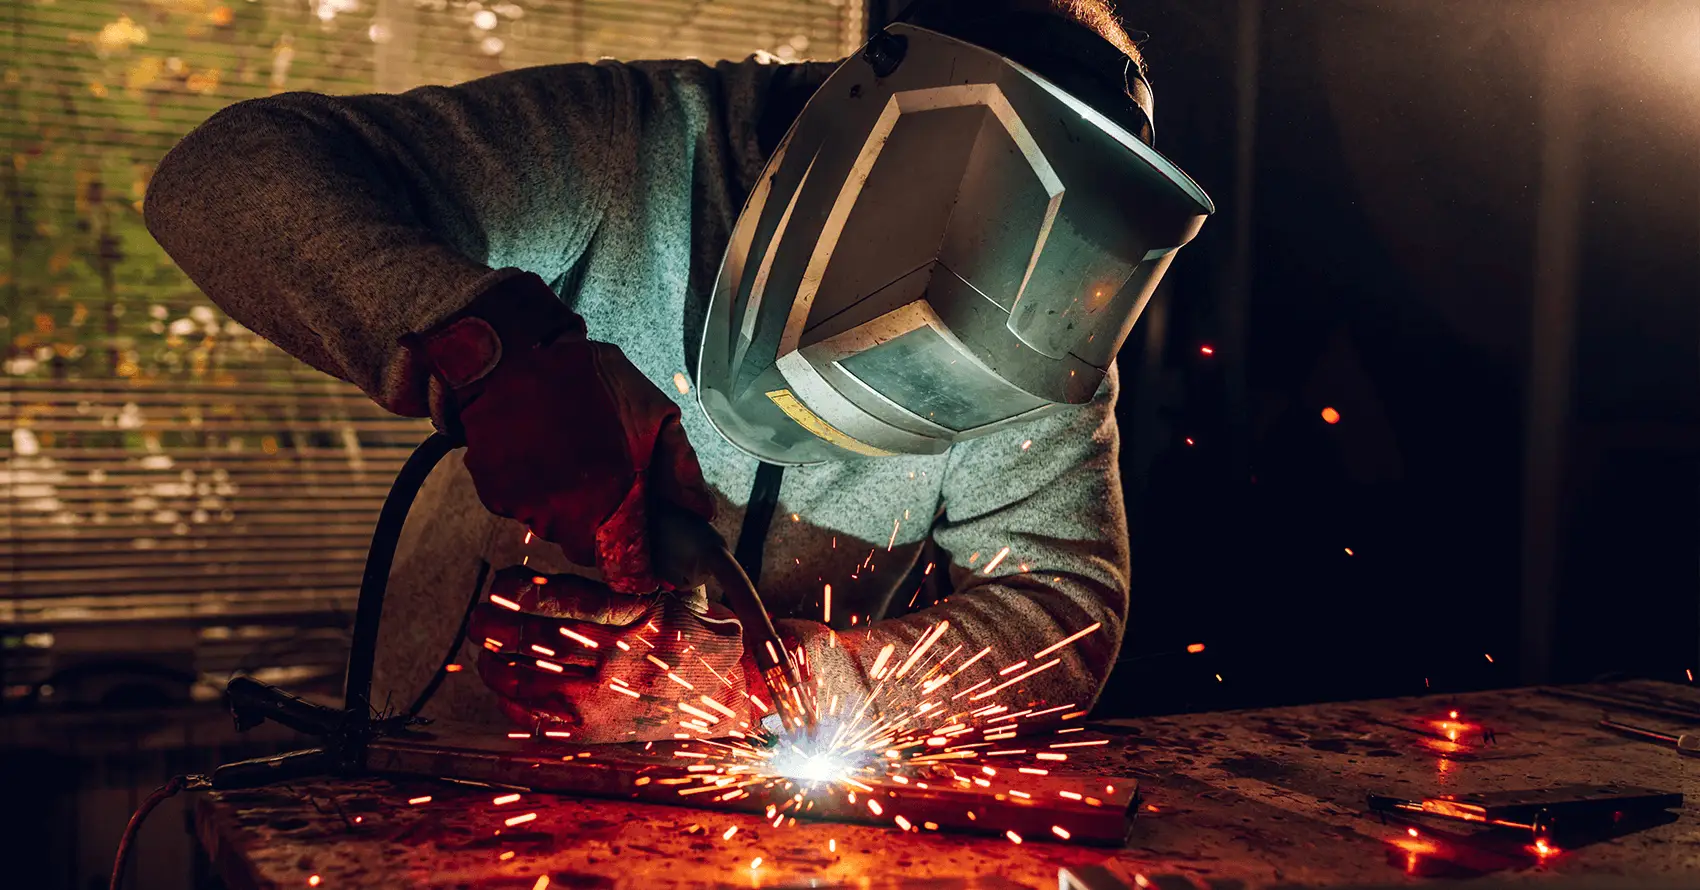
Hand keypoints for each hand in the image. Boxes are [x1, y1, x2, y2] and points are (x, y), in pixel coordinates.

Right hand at [407, 273, 713, 593]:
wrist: (512, 358)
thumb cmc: (590, 381)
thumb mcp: (654, 412)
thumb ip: (681, 468)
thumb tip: (701, 513)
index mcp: (614, 493)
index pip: (628, 565)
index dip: (636, 564)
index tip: (639, 556)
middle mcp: (568, 510)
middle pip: (589, 550)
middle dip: (600, 530)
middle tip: (602, 487)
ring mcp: (528, 505)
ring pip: (554, 531)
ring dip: (565, 510)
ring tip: (569, 461)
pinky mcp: (495, 496)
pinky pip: (520, 512)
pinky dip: (530, 495)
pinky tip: (538, 457)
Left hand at [468, 568, 758, 742]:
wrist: (720, 687)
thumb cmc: (687, 630)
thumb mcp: (665, 591)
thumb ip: (623, 576)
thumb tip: (577, 553)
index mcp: (629, 615)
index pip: (558, 599)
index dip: (518, 592)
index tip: (499, 582)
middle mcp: (612, 657)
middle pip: (530, 641)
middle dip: (493, 627)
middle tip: (477, 618)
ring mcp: (600, 698)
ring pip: (524, 681)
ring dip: (495, 665)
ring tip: (487, 652)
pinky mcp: (593, 728)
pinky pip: (536, 719)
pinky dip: (512, 703)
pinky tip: (505, 689)